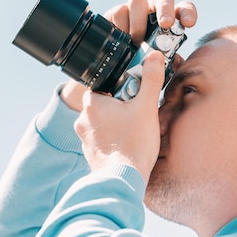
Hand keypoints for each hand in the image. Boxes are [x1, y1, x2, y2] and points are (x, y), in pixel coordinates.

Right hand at [61, 0, 197, 110]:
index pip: (182, 11)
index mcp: (168, 24)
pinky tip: (122, 37)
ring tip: (136, 40)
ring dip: (139, 20)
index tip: (189, 23)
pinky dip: (120, 23)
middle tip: (165, 24)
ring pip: (138, 1)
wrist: (112, 82)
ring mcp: (133, 13)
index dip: (187, 13)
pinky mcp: (114, 16)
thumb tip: (177, 62)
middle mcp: (152, 14)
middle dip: (165, 9)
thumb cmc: (140, 75)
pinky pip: (118, 11)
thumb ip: (168, 67)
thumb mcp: (158, 74)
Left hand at [74, 50, 166, 183]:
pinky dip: (112, 141)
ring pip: (102, 123)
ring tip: (133, 132)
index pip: (103, 85)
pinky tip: (126, 145)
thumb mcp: (147, 107)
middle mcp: (83, 120)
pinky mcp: (90, 154)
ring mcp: (84, 139)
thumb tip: (154, 57)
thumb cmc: (133, 144)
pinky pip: (101, 141)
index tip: (133, 95)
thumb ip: (150, 80)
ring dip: (115, 124)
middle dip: (119, 107)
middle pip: (103, 104)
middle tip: (136, 114)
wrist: (123, 179)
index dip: (121, 89)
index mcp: (92, 103)